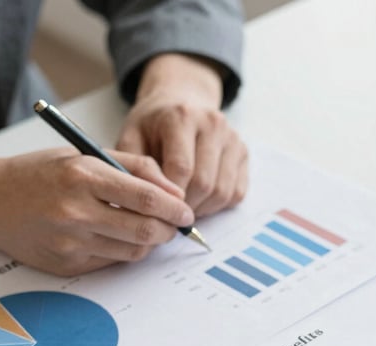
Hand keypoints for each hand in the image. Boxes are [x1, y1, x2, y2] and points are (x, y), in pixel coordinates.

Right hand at [0, 148, 194, 275]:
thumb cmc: (41, 174)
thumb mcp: (85, 154)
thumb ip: (134, 167)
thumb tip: (174, 192)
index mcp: (82, 175)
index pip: (146, 198)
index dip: (175, 209)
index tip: (186, 213)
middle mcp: (75, 211)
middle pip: (145, 230)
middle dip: (169, 231)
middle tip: (176, 226)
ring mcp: (71, 242)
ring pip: (134, 251)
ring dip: (150, 242)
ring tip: (147, 229)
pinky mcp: (68, 264)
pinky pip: (113, 262)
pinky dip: (124, 251)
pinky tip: (116, 236)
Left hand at [117, 54, 247, 215]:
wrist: (181, 102)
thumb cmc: (153, 126)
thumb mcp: (131, 137)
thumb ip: (135, 167)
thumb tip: (147, 201)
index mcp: (182, 116)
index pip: (182, 168)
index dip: (171, 196)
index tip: (158, 207)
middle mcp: (212, 124)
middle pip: (204, 183)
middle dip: (186, 206)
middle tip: (170, 212)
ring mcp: (232, 138)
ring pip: (222, 192)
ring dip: (203, 208)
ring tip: (184, 207)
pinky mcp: (243, 153)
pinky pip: (236, 193)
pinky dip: (218, 205)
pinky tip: (201, 200)